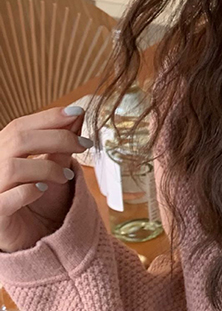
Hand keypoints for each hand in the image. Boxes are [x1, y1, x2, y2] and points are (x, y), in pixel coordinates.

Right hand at [0, 106, 91, 252]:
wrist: (32, 237)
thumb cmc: (41, 199)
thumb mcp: (55, 167)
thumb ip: (62, 143)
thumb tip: (77, 114)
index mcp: (2, 151)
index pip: (19, 126)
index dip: (49, 117)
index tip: (78, 112)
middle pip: (18, 140)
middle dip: (57, 138)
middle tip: (84, 145)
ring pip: (12, 167)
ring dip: (47, 167)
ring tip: (65, 176)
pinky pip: (5, 200)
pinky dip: (28, 191)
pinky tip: (43, 190)